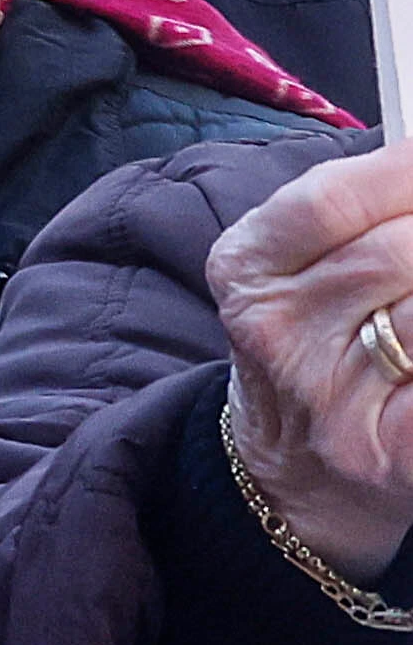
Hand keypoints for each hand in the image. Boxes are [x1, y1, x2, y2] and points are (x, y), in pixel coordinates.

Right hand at [216, 133, 412, 583]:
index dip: (405, 172)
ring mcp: (332, 400)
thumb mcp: (301, 265)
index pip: (332, 199)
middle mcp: (277, 332)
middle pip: (396, 253)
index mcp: (248, 268)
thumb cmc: (317, 345)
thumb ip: (359, 210)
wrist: (295, 472)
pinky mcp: (392, 455)